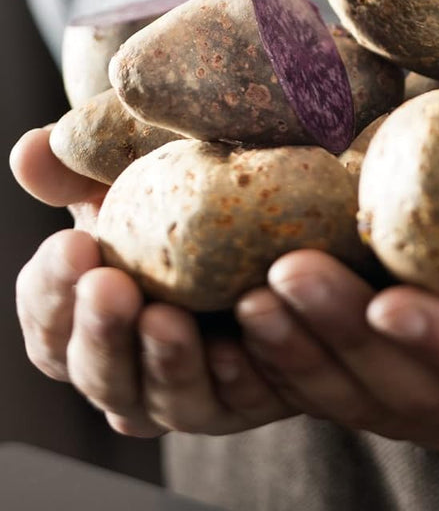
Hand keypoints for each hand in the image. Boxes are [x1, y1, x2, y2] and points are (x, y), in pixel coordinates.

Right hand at [10, 127, 293, 436]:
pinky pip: (247, 400)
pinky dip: (238, 375)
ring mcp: (194, 392)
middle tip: (111, 286)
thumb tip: (29, 152)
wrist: (293, 214)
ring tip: (169, 319)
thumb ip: (82, 169)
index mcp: (90, 321)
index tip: (73, 245)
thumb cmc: (194, 195)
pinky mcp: (259, 396)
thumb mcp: (140, 171)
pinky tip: (242, 337)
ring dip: (164, 363)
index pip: (49, 326)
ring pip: (168, 401)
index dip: (52, 291)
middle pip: (98, 375)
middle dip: (100, 333)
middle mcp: (134, 370)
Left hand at [228, 161, 438, 450]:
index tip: (389, 301)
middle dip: (349, 341)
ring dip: (305, 357)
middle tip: (290, 275)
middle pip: (424, 393)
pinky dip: (291, 361)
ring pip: (370, 403)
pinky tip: (249, 318)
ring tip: (253, 298)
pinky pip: (341, 392)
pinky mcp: (401, 390)